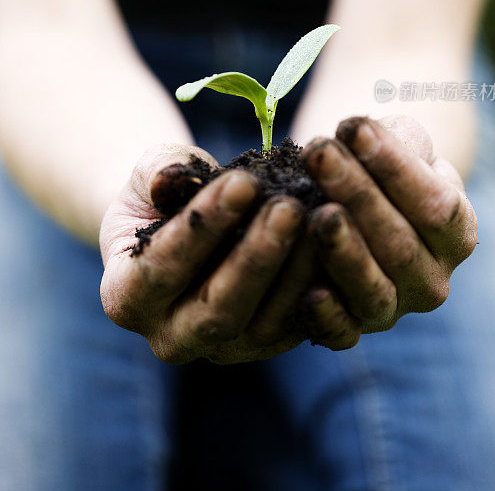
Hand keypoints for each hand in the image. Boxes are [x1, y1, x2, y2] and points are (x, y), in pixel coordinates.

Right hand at [100, 144, 306, 363]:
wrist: (192, 221)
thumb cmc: (166, 193)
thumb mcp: (150, 173)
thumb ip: (155, 173)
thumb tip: (170, 179)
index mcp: (126, 298)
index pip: (161, 268)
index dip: (201, 227)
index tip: (242, 183)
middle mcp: (171, 336)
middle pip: (216, 309)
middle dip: (256, 256)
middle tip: (290, 207)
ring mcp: (222, 348)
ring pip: (264, 323)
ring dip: (296, 271)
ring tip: (322, 217)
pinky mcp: (267, 341)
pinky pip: (298, 324)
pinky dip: (321, 285)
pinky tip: (342, 241)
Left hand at [301, 116, 477, 335]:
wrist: (358, 209)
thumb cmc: (380, 170)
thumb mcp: (401, 147)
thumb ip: (393, 140)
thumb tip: (360, 134)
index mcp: (456, 232)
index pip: (433, 203)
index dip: (393, 166)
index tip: (352, 128)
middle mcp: (433, 279)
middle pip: (398, 242)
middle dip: (355, 194)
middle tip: (318, 154)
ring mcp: (394, 308)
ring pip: (373, 289)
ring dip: (344, 253)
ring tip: (318, 215)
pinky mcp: (355, 329)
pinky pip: (343, 333)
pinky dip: (327, 317)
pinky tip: (309, 292)